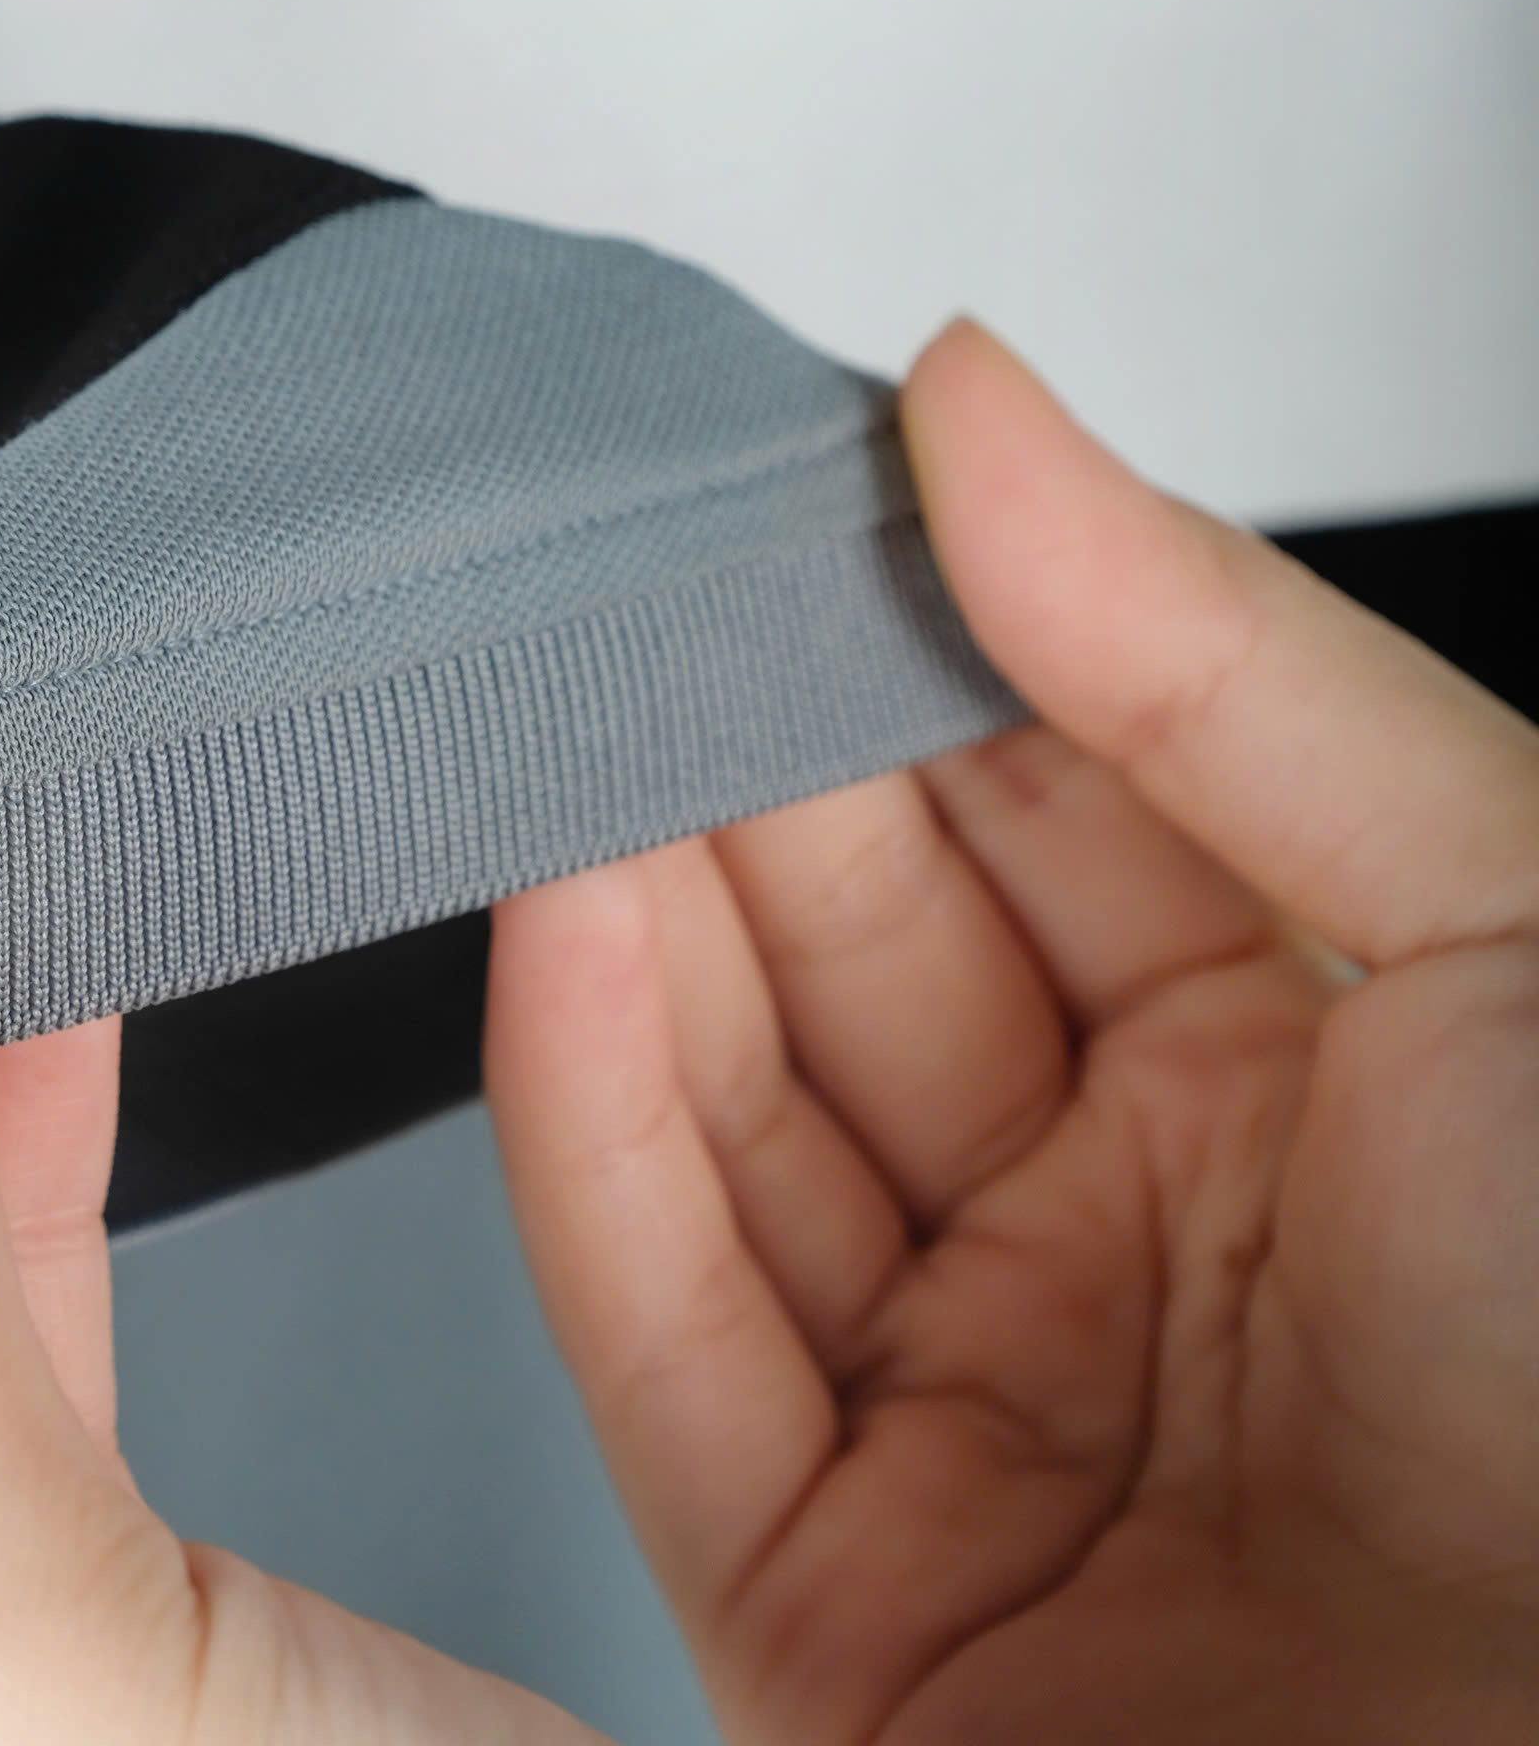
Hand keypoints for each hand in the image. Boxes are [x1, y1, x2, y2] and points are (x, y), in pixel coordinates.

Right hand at [483, 317, 1538, 1742]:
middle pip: (860, 946)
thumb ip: (1215, 655)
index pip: (1038, 793)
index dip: (896, 631)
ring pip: (742, 1116)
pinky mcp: (823, 1585)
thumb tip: (982, 402)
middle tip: (604, 587)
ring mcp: (970, 1410)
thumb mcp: (1504, 928)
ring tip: (545, 723)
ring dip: (636, 912)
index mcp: (1314, 1067)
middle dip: (729, 760)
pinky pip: (672, 1327)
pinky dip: (596, 1129)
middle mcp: (1134, 1229)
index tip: (761, 484)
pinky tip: (554, 932)